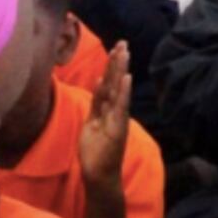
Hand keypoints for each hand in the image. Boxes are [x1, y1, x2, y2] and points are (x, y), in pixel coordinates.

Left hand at [78, 43, 131, 187]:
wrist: (99, 175)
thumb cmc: (95, 151)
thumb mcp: (91, 122)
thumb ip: (96, 103)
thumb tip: (99, 81)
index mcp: (107, 109)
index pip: (108, 83)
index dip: (111, 66)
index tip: (115, 48)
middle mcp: (114, 112)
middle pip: (116, 83)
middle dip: (118, 62)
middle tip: (123, 42)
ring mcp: (117, 119)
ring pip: (118, 91)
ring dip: (121, 71)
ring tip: (124, 53)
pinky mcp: (118, 129)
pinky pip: (120, 107)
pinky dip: (124, 92)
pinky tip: (127, 78)